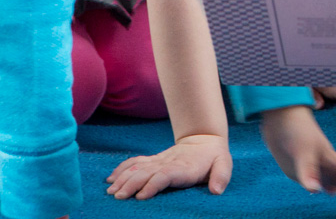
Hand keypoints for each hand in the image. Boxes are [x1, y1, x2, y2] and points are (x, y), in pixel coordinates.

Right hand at [105, 133, 230, 199]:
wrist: (204, 138)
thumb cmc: (214, 157)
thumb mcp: (224, 164)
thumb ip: (221, 176)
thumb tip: (216, 191)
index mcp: (184, 167)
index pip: (165, 175)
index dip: (153, 184)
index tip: (140, 196)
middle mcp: (168, 163)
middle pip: (146, 172)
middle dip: (131, 184)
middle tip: (118, 196)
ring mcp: (159, 161)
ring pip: (137, 167)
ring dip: (123, 178)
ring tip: (111, 191)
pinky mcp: (153, 160)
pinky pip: (135, 162)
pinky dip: (122, 169)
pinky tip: (111, 178)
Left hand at [259, 105, 335, 204]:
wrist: (278, 117)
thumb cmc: (292, 130)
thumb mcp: (300, 151)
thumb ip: (307, 170)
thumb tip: (315, 190)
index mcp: (332, 159)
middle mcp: (328, 163)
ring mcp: (318, 165)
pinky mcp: (306, 166)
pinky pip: (323, 179)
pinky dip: (329, 187)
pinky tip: (330, 191)